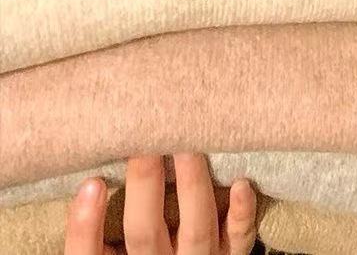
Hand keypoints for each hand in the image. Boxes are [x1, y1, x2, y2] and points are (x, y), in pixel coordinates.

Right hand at [63, 154, 256, 254]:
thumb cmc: (145, 246)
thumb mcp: (113, 245)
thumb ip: (96, 225)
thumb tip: (89, 176)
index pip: (90, 253)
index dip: (85, 224)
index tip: (92, 182)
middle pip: (145, 232)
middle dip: (146, 185)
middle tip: (147, 141)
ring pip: (196, 230)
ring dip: (192, 186)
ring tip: (187, 147)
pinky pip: (239, 239)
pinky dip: (242, 213)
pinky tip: (241, 184)